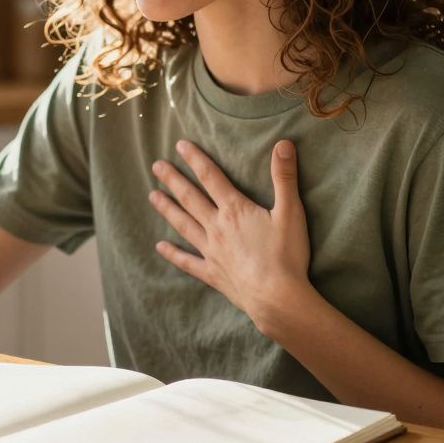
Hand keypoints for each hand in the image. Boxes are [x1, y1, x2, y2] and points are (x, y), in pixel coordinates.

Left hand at [148, 139, 313, 336]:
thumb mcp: (291, 211)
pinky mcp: (212, 273)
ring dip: (167, 209)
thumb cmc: (286, 255)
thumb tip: (284, 144)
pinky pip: (187, 261)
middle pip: (190, 198)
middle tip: (156, 166)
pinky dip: (173, 254)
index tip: (180, 146)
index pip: (211, 178)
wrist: (277, 297)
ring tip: (152, 196)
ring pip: (183, 225)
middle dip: (173, 180)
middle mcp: (217, 227)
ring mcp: (211, 251)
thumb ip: (284, 177)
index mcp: (235, 210)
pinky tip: (160, 247)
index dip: (195, 159)